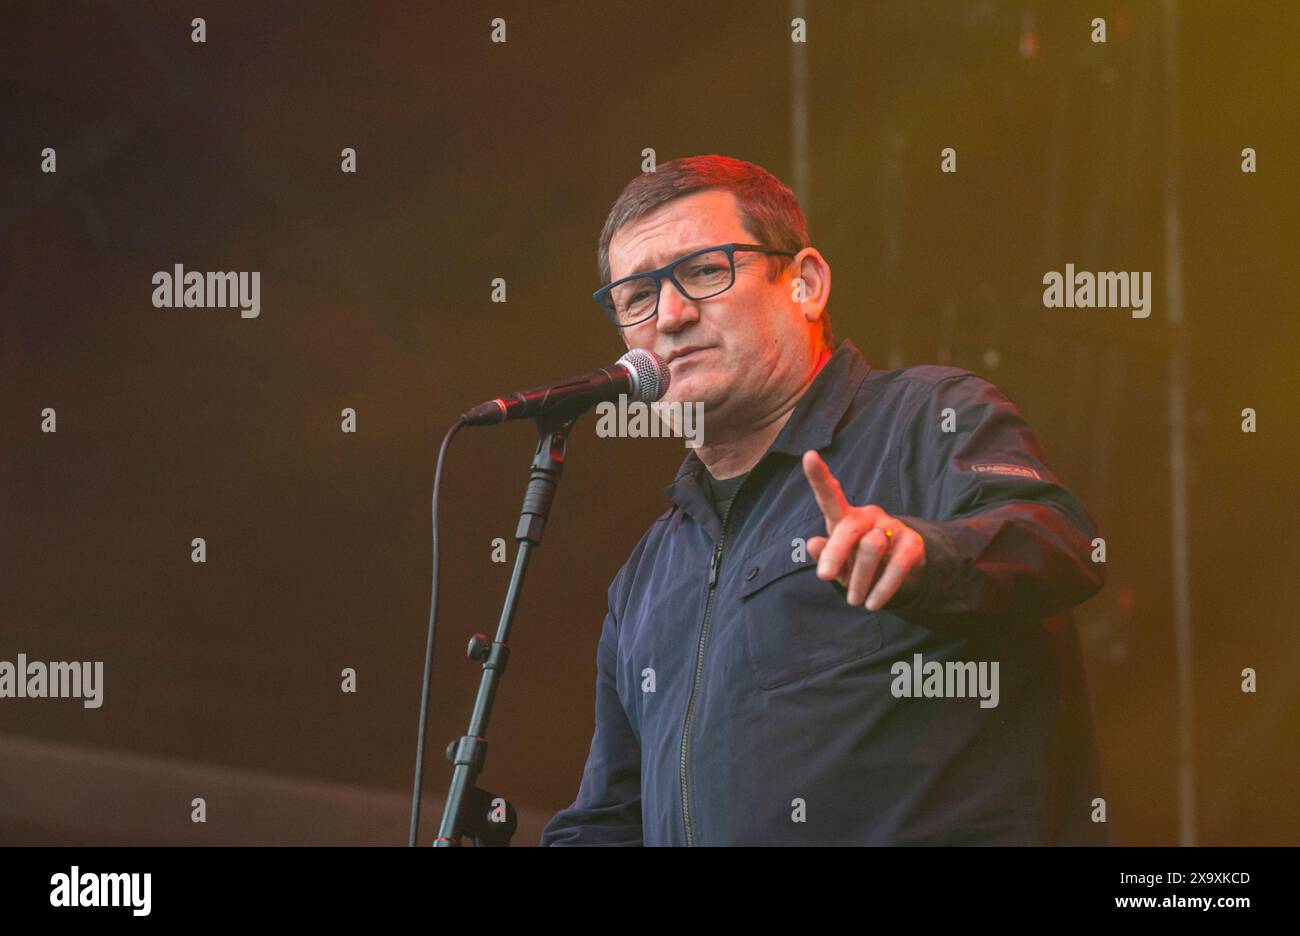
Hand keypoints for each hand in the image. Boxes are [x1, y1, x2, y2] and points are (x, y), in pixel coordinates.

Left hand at [802, 450, 925, 610]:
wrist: (900, 571)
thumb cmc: (858, 563)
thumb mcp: (838, 562)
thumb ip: (825, 554)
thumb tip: (812, 544)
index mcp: (846, 517)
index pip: (830, 495)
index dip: (819, 476)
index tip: (808, 456)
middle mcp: (869, 515)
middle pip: (848, 528)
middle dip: (835, 554)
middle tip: (824, 578)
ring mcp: (893, 527)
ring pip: (871, 548)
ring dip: (859, 579)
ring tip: (854, 600)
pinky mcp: (913, 543)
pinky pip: (897, 565)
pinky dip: (882, 588)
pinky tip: (873, 604)